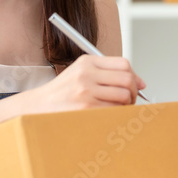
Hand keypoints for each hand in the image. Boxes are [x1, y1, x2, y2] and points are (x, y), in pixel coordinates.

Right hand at [26, 55, 146, 113]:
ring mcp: (86, 91)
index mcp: (87, 62)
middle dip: (133, 92)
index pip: (123, 64)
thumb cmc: (61, 92)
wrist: (38, 106)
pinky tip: (108, 115)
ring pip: (123, 96)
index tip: (136, 85)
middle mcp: (86, 74)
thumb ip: (107, 74)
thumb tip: (139, 82)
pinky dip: (116, 115)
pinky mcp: (86, 108)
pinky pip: (114, 111)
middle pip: (126, 79)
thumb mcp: (80, 73)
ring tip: (118, 109)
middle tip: (129, 100)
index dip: (134, 76)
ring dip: (126, 105)